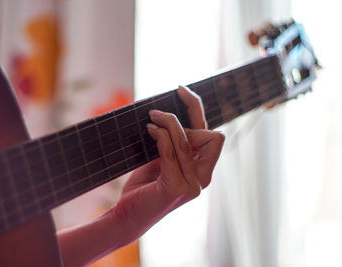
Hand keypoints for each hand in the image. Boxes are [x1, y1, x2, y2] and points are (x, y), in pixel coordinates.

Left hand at [111, 86, 224, 241]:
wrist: (127, 215)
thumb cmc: (144, 187)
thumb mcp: (163, 160)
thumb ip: (175, 143)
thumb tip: (173, 114)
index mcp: (203, 170)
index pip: (214, 135)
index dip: (198, 110)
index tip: (180, 90)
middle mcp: (203, 179)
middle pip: (211, 136)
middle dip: (182, 120)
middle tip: (156, 115)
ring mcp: (192, 186)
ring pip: (186, 140)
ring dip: (167, 123)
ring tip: (150, 119)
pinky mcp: (176, 188)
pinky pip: (171, 151)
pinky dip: (160, 136)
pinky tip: (149, 131)